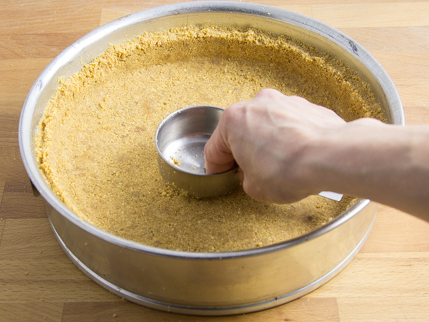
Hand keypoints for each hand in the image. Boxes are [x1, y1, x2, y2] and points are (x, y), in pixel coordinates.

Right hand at [204, 89, 345, 202]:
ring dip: (267, 142)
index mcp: (234, 120)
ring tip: (280, 165)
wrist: (330, 157)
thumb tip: (252, 175)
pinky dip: (289, 137)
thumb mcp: (255, 188)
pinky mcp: (306, 106)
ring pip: (266, 125)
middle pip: (241, 131)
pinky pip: (290, 123)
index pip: (215, 148)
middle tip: (251, 172)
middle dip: (244, 151)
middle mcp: (256, 104)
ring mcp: (283, 102)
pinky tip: (298, 155)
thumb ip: (246, 179)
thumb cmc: (289, 169)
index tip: (221, 174)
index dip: (217, 167)